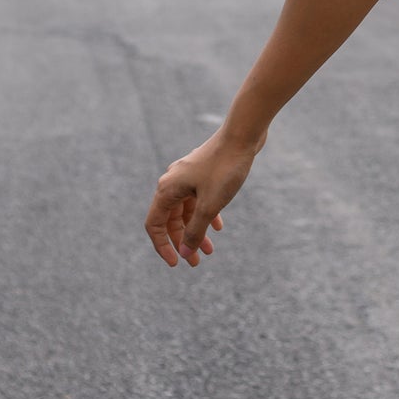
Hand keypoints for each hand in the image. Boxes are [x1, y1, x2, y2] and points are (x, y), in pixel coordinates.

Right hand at [144, 128, 264, 267]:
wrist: (243, 135)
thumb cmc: (225, 168)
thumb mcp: (210, 205)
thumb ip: (195, 231)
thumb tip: (185, 253)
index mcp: (167, 190)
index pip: (155, 225)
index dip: (162, 246)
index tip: (176, 263)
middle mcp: (173, 182)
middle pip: (171, 220)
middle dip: (182, 242)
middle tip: (196, 262)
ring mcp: (188, 177)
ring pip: (187, 211)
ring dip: (196, 230)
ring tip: (210, 250)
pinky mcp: (203, 173)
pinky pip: (199, 199)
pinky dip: (207, 215)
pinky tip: (219, 227)